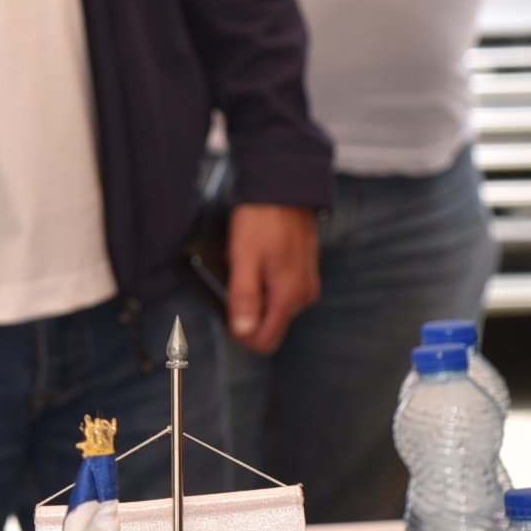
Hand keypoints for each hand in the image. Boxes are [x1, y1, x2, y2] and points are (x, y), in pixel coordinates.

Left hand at [224, 202, 319, 351]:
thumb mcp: (243, 257)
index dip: (239, 334)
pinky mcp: (303, 275)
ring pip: (274, 311)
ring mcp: (305, 286)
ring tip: (244, 268)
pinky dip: (264, 286)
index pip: (264, 341)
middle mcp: (303, 296)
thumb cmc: (262, 220)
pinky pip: (279, 294)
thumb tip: (243, 331)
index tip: (224, 314)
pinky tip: (255, 264)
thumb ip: (244, 296)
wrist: (284, 189)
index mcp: (289, 296)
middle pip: (269, 327)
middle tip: (232, 283)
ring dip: (255, 298)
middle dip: (246, 314)